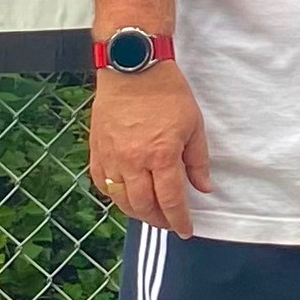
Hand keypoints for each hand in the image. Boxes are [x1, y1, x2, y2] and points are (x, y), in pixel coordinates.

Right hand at [89, 63, 211, 237]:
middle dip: (159, 220)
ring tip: (151, 213)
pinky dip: (115, 197)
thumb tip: (203, 189)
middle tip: (169, 223)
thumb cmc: (168, 94)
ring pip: (121, 200)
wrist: (133, 69)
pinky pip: (103, 185)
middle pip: (143, 206)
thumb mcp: (194, 125)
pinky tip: (127, 196)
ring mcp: (111, 159)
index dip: (179, 219)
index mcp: (161, 155)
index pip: (171, 200)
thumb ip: (197, 161)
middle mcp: (133, 162)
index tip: (186, 230)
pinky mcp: (96, 152)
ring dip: (137, 212)